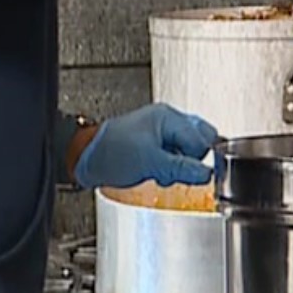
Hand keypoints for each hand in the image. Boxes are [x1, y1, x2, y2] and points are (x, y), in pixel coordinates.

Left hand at [73, 103, 217, 188]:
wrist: (86, 158)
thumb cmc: (111, 151)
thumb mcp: (150, 161)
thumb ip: (180, 167)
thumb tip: (206, 173)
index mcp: (168, 118)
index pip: (201, 139)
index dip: (199, 159)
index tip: (196, 175)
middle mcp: (166, 122)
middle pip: (199, 141)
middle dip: (193, 160)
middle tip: (179, 171)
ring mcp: (160, 133)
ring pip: (187, 151)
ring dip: (180, 166)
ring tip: (162, 173)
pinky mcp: (154, 146)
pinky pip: (174, 157)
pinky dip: (170, 168)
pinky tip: (157, 174)